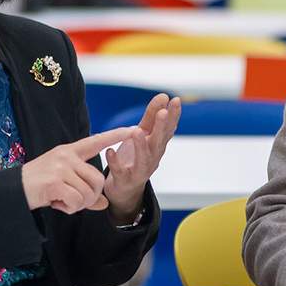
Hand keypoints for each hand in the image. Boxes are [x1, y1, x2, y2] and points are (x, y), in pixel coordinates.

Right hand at [20, 127, 137, 213]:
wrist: (13, 190)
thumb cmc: (40, 186)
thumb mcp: (64, 184)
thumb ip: (86, 192)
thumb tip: (104, 204)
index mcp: (69, 151)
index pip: (96, 141)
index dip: (115, 135)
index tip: (133, 129)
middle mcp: (66, 156)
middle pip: (98, 179)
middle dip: (91, 196)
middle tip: (73, 200)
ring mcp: (61, 168)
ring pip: (88, 193)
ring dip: (79, 205)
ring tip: (62, 201)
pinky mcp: (55, 182)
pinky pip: (76, 201)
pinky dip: (69, 208)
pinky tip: (57, 204)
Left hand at [102, 93, 180, 222]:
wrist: (125, 188)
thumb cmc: (135, 158)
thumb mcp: (143, 135)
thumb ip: (151, 117)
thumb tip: (164, 96)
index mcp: (157, 145)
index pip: (168, 129)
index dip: (173, 115)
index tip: (175, 100)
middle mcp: (152, 158)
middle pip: (158, 142)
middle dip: (161, 127)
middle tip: (162, 113)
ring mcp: (140, 170)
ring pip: (143, 159)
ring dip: (141, 146)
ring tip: (137, 132)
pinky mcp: (125, 180)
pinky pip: (120, 172)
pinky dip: (115, 163)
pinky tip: (110, 152)